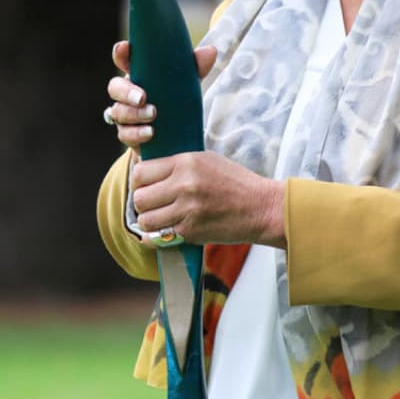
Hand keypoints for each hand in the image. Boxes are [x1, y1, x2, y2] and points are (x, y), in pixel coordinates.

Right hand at [105, 40, 216, 151]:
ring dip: (134, 114)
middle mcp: (127, 93)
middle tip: (142, 97)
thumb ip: (196, 67)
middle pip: (115, 87)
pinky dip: (137, 133)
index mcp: (140, 75)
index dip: (121, 53)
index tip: (124, 48)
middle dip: (126, 91)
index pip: (124, 59)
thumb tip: (211, 51)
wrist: (176, 136)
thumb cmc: (177, 100)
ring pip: (118, 111)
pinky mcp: (128, 134)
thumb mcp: (187, 84)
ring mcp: (125, 114)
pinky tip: (150, 133)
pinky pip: (124, 133)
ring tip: (153, 115)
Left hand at [131, 150, 285, 247]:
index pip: (140, 172)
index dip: (140, 181)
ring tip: (162, 218)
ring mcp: (186, 210)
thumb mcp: (207, 161)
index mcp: (186, 162)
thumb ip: (178, 164)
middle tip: (155, 203)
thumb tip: (149, 169)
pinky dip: (159, 237)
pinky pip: (158, 238)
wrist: (261, 207)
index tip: (147, 185)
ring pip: (144, 220)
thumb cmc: (236, 182)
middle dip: (143, 202)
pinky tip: (168, 231)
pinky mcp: (191, 231)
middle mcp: (183, 185)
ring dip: (150, 221)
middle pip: (139, 197)